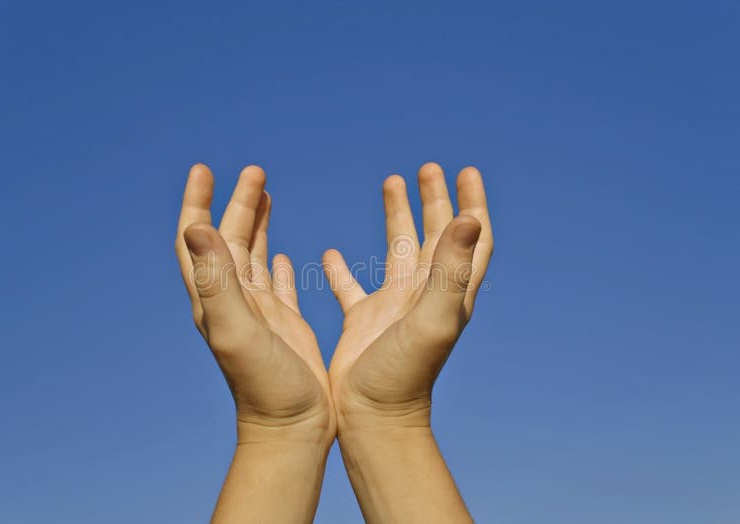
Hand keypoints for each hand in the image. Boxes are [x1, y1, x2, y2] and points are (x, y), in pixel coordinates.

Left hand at [175, 164, 334, 445]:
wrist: (293, 427)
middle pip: (228, 239)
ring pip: (251, 255)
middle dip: (237, 202)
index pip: (197, 240)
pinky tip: (277, 251)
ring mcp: (257, 312)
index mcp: (215, 297)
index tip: (204, 169)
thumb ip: (216, 280)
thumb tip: (196, 226)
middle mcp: (232, 300)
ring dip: (255, 223)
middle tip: (254, 169)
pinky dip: (273, 260)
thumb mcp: (237, 329)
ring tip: (266, 192)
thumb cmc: (265, 386)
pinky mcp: (282, 324)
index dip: (197, 203)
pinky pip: (274, 283)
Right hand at [323, 162, 492, 431]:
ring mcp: (393, 305)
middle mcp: (423, 294)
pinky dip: (342, 268)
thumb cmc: (404, 374)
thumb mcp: (432, 318)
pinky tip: (330, 252)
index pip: (469, 238)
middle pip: (435, 235)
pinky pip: (352, 285)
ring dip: (398, 216)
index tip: (466, 171)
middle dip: (434, 199)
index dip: (472, 204)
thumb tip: (469, 218)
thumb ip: (450, 270)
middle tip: (428, 167)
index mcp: (446, 291)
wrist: (373, 418)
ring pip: (398, 249)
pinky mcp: (363, 319)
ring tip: (391, 180)